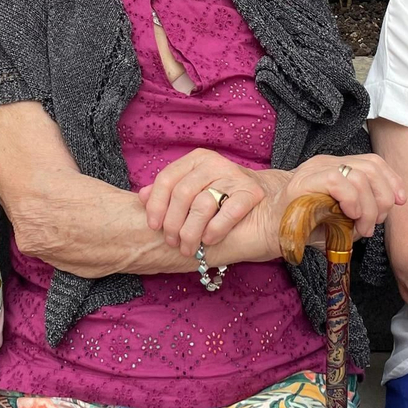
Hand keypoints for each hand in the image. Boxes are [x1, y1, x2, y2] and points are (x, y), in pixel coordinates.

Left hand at [138, 149, 271, 254]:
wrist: (266, 202)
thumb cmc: (222, 198)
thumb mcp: (193, 189)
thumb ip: (168, 192)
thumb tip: (140, 196)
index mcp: (196, 160)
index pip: (167, 179)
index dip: (156, 205)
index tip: (153, 226)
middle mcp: (214, 163)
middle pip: (182, 193)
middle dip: (173, 223)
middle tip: (172, 242)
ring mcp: (234, 176)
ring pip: (202, 204)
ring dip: (191, 232)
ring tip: (188, 248)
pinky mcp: (252, 192)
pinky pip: (228, 212)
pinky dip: (215, 229)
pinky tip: (208, 240)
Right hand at [267, 153, 404, 241]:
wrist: (266, 230)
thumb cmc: (301, 227)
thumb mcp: (337, 219)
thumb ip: (358, 212)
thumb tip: (380, 215)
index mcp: (335, 168)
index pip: (373, 162)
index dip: (392, 180)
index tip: (400, 202)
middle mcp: (326, 163)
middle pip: (372, 167)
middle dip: (383, 198)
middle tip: (374, 224)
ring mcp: (314, 170)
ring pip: (360, 175)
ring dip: (369, 207)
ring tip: (362, 228)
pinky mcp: (304, 181)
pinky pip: (338, 181)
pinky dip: (352, 200)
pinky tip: (349, 216)